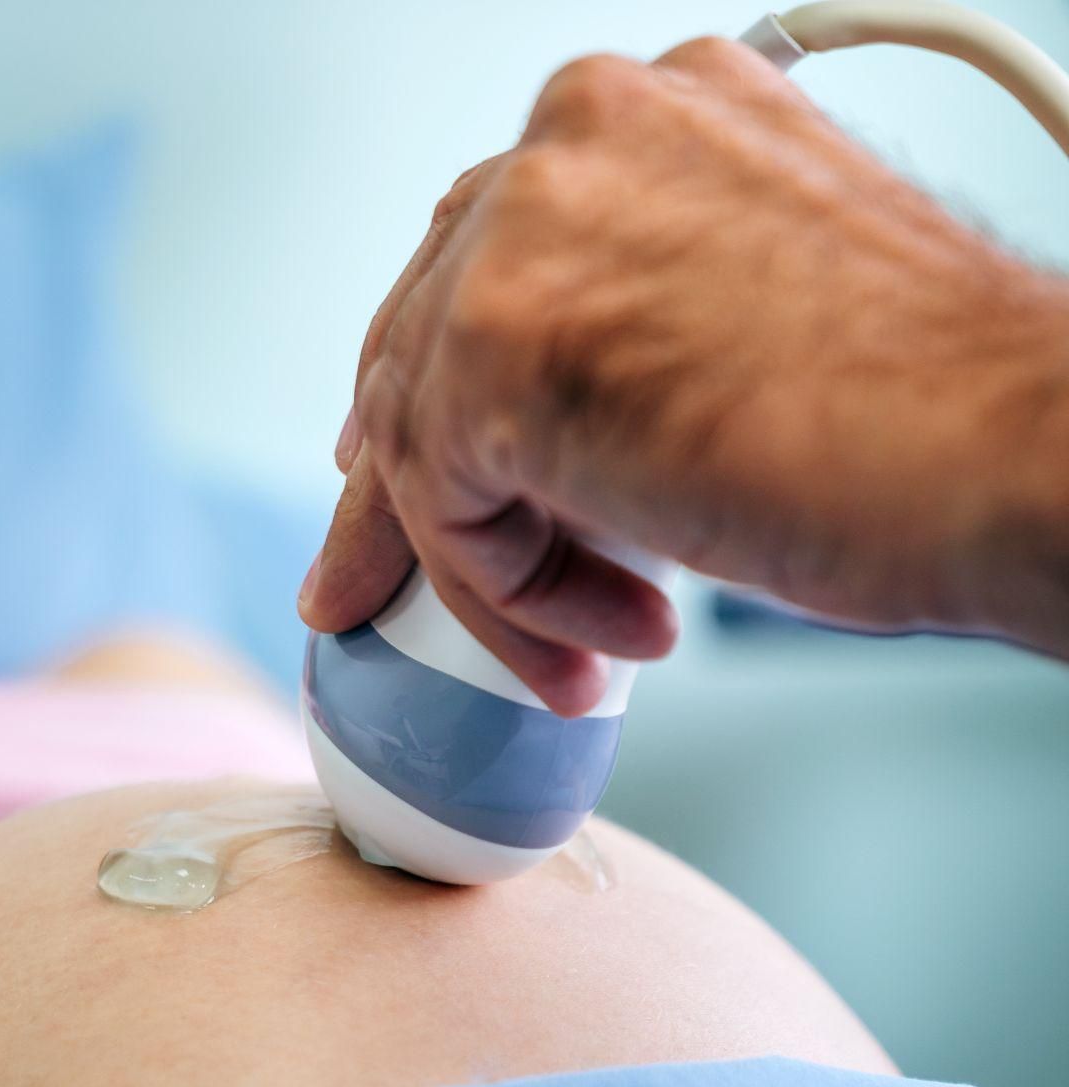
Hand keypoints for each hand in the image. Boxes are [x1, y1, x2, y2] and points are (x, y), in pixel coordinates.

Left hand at [300, 36, 1068, 714]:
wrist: (1012, 450)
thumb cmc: (923, 405)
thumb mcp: (735, 311)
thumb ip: (618, 314)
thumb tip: (522, 419)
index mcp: (638, 114)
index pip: (482, 254)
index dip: (443, 376)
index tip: (424, 467)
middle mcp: (571, 136)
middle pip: (424, 330)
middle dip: (421, 481)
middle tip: (408, 580)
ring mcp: (526, 226)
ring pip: (426, 426)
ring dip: (494, 565)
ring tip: (584, 642)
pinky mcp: (496, 341)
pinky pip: (443, 500)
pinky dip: (508, 592)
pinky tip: (607, 633)